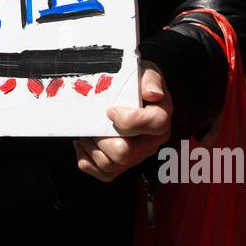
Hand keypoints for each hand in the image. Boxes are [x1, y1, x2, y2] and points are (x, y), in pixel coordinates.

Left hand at [74, 63, 172, 181]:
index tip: (111, 110)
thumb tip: (152, 93)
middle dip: (102, 136)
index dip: (130, 120)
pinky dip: (87, 160)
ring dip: (91, 147)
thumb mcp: (145, 72)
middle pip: (126, 152)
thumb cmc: (135, 84)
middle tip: (94, 122)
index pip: (155, 125)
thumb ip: (150, 79)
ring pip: (110, 164)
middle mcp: (150, 141)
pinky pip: (103, 173)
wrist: (127, 94)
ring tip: (86, 130)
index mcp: (160, 117)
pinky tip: (84, 142)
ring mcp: (136, 156)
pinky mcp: (121, 166)